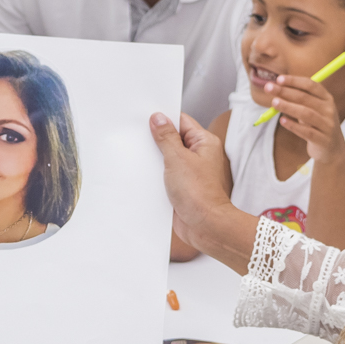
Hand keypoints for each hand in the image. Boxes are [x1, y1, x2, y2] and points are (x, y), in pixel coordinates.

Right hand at [150, 112, 234, 249]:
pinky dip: (156, 174)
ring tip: (140, 157)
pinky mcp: (182, 186)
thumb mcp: (177, 159)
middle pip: (173, 139)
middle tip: (139, 137)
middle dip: (157, 139)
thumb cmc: (199, 193)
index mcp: (204, 142)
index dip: (164, 119)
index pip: (181, 121)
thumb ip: (166, 137)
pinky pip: (166, 174)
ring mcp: (191, 171)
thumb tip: (158, 119)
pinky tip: (144, 174)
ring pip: (168, 157)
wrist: (204, 225)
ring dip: (155, 158)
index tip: (146, 118)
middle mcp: (199, 155)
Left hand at [264, 74, 344, 164]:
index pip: (311, 85)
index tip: (278, 79)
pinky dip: (293, 125)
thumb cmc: (316, 124)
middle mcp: (329, 109)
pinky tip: (282, 121)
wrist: (332, 148)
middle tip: (269, 88)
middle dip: (286, 91)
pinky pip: (307, 132)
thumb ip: (299, 99)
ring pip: (306, 113)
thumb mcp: (313, 109)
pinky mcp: (323, 140)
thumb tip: (276, 88)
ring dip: (288, 106)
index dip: (294, 81)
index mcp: (327, 98)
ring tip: (274, 102)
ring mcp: (327, 125)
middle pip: (305, 98)